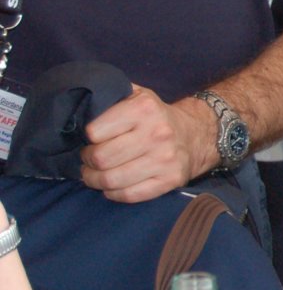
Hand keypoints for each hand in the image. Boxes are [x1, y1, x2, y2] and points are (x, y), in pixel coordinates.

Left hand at [80, 86, 213, 201]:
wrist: (196, 134)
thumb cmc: (155, 115)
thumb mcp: (137, 95)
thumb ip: (111, 94)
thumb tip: (78, 103)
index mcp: (144, 108)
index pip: (94, 132)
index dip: (88, 137)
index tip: (92, 139)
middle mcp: (157, 133)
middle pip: (101, 158)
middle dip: (88, 161)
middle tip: (90, 159)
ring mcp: (165, 159)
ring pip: (111, 180)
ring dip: (95, 180)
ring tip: (96, 174)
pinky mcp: (171, 180)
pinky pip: (129, 195)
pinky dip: (114, 193)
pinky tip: (113, 186)